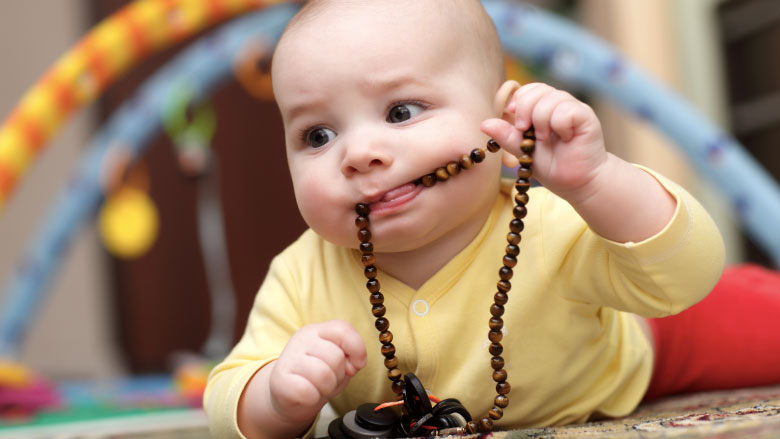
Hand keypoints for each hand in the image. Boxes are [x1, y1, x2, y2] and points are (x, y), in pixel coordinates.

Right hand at [268, 320, 366, 423]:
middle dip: (339, 375)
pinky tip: (307, 395)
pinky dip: (313, 398)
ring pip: (324, 375)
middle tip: (329, 379)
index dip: (357, 349)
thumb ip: (350, 356)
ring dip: (327, 388)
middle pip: (336, 356)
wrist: (286, 396)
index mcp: (316, 331)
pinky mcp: (280, 380)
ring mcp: (289, 358)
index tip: (355, 365)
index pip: (343, 330)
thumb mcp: (337, 362)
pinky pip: (307, 391)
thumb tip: (353, 365)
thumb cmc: (316, 377)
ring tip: (319, 387)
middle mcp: (301, 340)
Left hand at [481, 82, 606, 203]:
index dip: (518, 100)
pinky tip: (564, 137)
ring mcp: (573, 109)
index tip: (515, 121)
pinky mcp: (586, 116)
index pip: (528, 89)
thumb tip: (484, 124)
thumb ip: (507, 136)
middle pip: (537, 89)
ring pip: (551, 98)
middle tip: (525, 130)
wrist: (577, 183)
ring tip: (545, 138)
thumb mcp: (523, 151)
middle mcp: (559, 104)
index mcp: (543, 108)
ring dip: (542, 120)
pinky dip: (559, 124)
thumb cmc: (553, 166)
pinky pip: (566, 110)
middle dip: (525, 109)